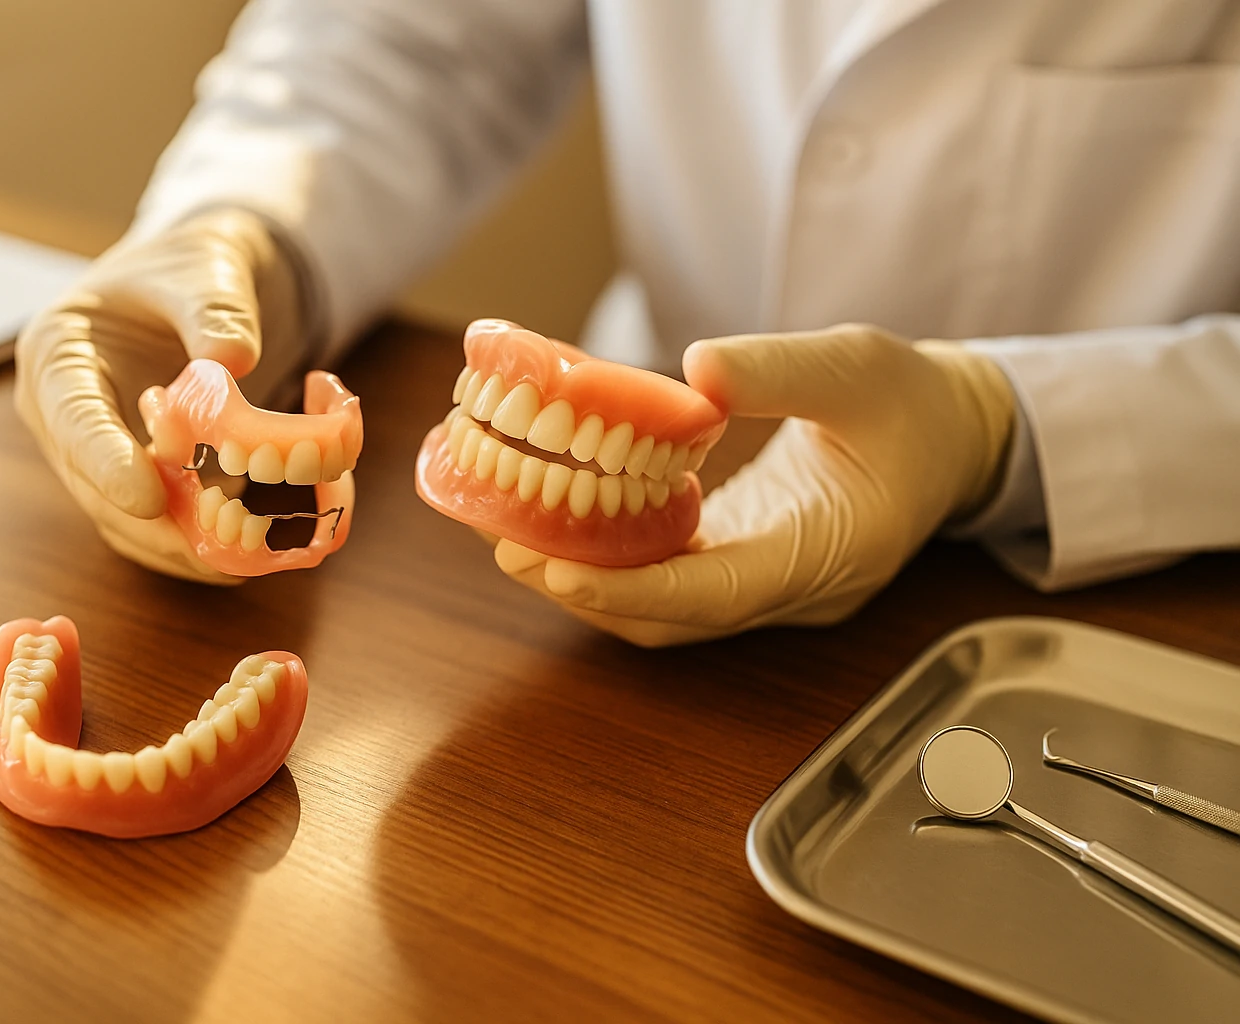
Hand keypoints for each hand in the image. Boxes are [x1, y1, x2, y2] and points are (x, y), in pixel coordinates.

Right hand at [14, 208, 308, 582]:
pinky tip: (242, 556)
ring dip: (177, 546)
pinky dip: (194, 545)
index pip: (71, 416)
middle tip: (211, 548)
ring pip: (122, 519)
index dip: (105, 461)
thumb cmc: (191, 267)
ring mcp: (94, 453)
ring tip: (236, 561)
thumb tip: (234, 358)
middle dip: (151, 523)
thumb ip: (215, 308)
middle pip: (92, 483)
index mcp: (58, 353)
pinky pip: (155, 524)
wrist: (201, 285)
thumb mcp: (206, 267)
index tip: (147, 496)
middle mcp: (63, 413)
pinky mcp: (132, 478)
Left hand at [495, 324, 1015, 645]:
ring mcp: (772, 586)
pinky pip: (673, 579)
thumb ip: (782, 370)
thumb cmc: (915, 402)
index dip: (629, 588)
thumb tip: (693, 369)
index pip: (718, 592)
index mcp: (833, 551)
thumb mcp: (859, 364)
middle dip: (585, 590)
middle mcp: (796, 588)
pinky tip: (569, 519)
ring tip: (517, 531)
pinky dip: (617, 560)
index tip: (552, 567)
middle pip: (674, 616)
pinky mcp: (751, 566)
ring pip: (666, 607)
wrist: (955, 439)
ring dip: (590, 579)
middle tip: (506, 541)